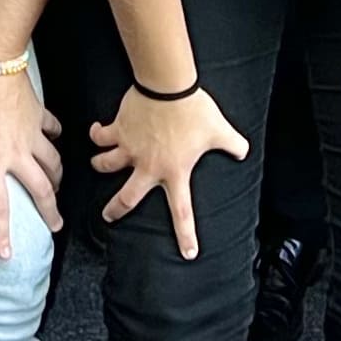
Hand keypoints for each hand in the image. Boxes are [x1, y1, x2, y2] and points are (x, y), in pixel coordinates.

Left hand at [0, 63, 61, 259]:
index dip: (1, 232)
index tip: (6, 253)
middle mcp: (17, 153)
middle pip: (41, 189)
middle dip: (50, 211)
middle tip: (55, 225)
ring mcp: (32, 134)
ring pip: (53, 163)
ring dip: (56, 178)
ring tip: (56, 187)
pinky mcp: (39, 115)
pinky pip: (52, 130)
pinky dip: (54, 137)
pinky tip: (53, 139)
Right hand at [90, 88, 248, 260]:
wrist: (167, 86)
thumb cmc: (194, 110)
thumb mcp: (219, 129)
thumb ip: (233, 144)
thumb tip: (244, 151)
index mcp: (174, 171)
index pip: (182, 212)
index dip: (186, 235)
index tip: (188, 254)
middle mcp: (148, 166)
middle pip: (127, 198)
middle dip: (115, 210)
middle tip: (108, 217)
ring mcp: (129, 148)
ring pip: (105, 165)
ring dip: (100, 165)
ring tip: (99, 164)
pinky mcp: (118, 129)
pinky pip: (100, 136)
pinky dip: (96, 134)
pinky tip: (96, 132)